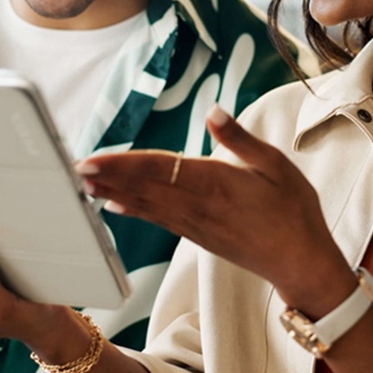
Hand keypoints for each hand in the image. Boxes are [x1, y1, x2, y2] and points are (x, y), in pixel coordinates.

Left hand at [78, 105, 350, 312]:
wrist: (300, 263)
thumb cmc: (294, 210)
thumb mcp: (276, 165)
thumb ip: (241, 139)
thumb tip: (213, 110)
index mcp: (216, 183)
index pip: (159, 169)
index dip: (122, 164)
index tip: (92, 160)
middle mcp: (198, 205)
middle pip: (143, 188)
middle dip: (106, 178)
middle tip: (71, 170)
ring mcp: (195, 225)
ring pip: (145, 205)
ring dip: (112, 192)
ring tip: (83, 184)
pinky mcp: (197, 237)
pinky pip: (158, 220)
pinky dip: (133, 211)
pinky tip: (114, 206)